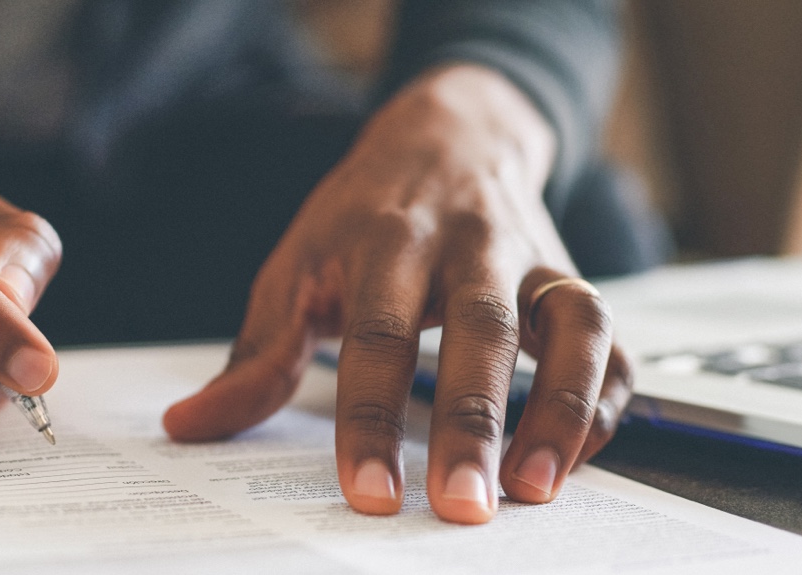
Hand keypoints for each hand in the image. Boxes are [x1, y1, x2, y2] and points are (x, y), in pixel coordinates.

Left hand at [162, 65, 632, 522]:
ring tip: (536, 491)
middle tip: (462, 507)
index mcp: (388, 239)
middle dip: (473, 422)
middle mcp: (471, 243)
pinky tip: (572, 461)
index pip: (378, 335)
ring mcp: (535, 260)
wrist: (447, 136)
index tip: (369, 492)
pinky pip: (611, 342)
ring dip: (562, 409)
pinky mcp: (576, 282)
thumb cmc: (362, 215)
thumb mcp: (297, 266)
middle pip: (481, 331)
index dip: (372, 418)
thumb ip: (257, 354)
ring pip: (572, 325)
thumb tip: (190, 427)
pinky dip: (602, 403)